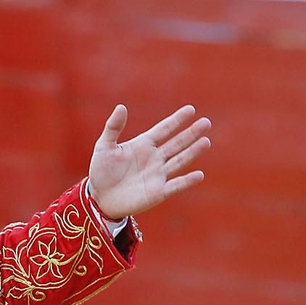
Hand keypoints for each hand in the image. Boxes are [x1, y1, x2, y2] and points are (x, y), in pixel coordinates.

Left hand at [87, 105, 210, 220]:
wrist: (99, 198)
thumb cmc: (101, 170)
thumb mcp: (104, 146)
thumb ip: (113, 127)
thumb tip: (121, 106)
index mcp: (144, 144)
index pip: (164, 129)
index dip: (176, 120)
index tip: (190, 109)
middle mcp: (155, 158)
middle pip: (176, 143)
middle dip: (191, 133)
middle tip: (206, 122)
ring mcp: (158, 175)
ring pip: (179, 161)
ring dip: (192, 152)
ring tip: (206, 141)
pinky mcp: (158, 192)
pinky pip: (175, 185)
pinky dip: (186, 181)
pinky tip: (199, 175)